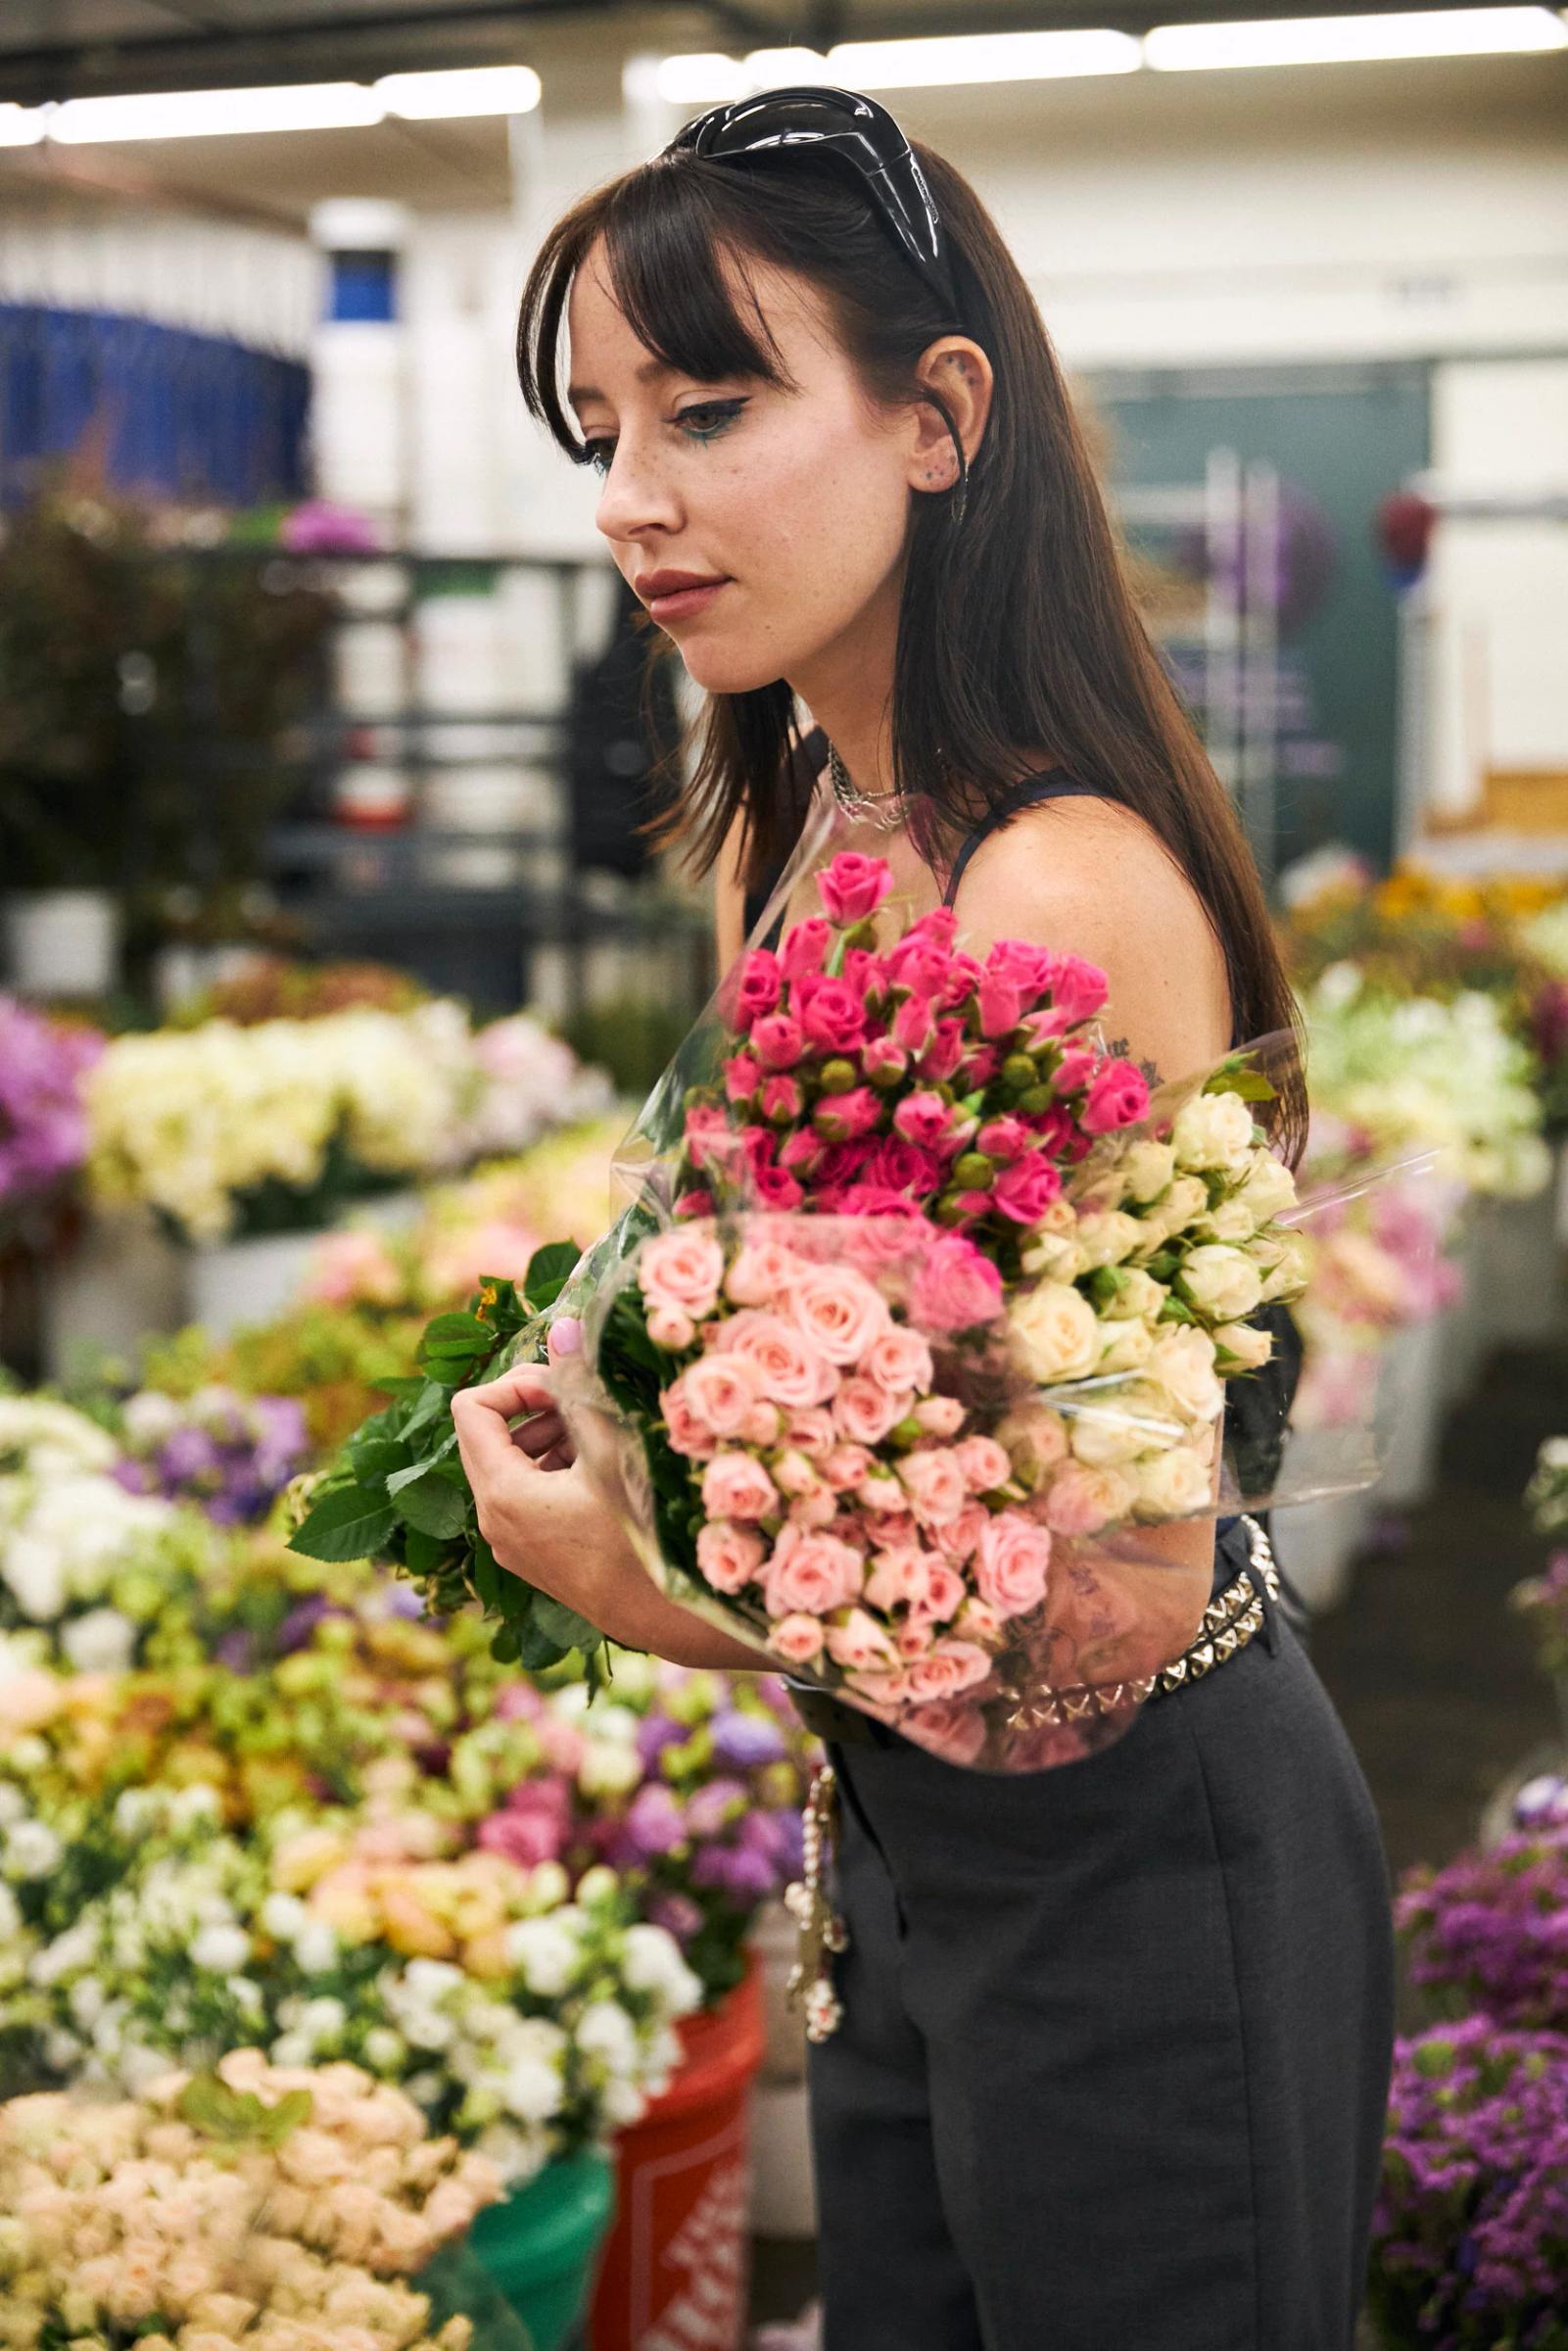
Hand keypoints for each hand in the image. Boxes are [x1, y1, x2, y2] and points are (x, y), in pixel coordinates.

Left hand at [449, 1357, 773, 1673]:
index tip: (562, 1390)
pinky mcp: (533, 1555)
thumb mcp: (613, 1449)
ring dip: (549, 1439)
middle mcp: (494, 1521)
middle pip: (487, 1434)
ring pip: (510, 1465)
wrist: (666, 1617)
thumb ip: (582, 1386)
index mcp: (501, 1493)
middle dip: (536, 1410)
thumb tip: (565, 1326)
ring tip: (602, 1439)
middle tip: (588, 1410)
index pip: (471, 1408)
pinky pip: (526, 1494)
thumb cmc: (643, 1534)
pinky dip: (555, 1470)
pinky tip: (605, 1473)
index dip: (515, 1385)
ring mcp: (511, 1542)